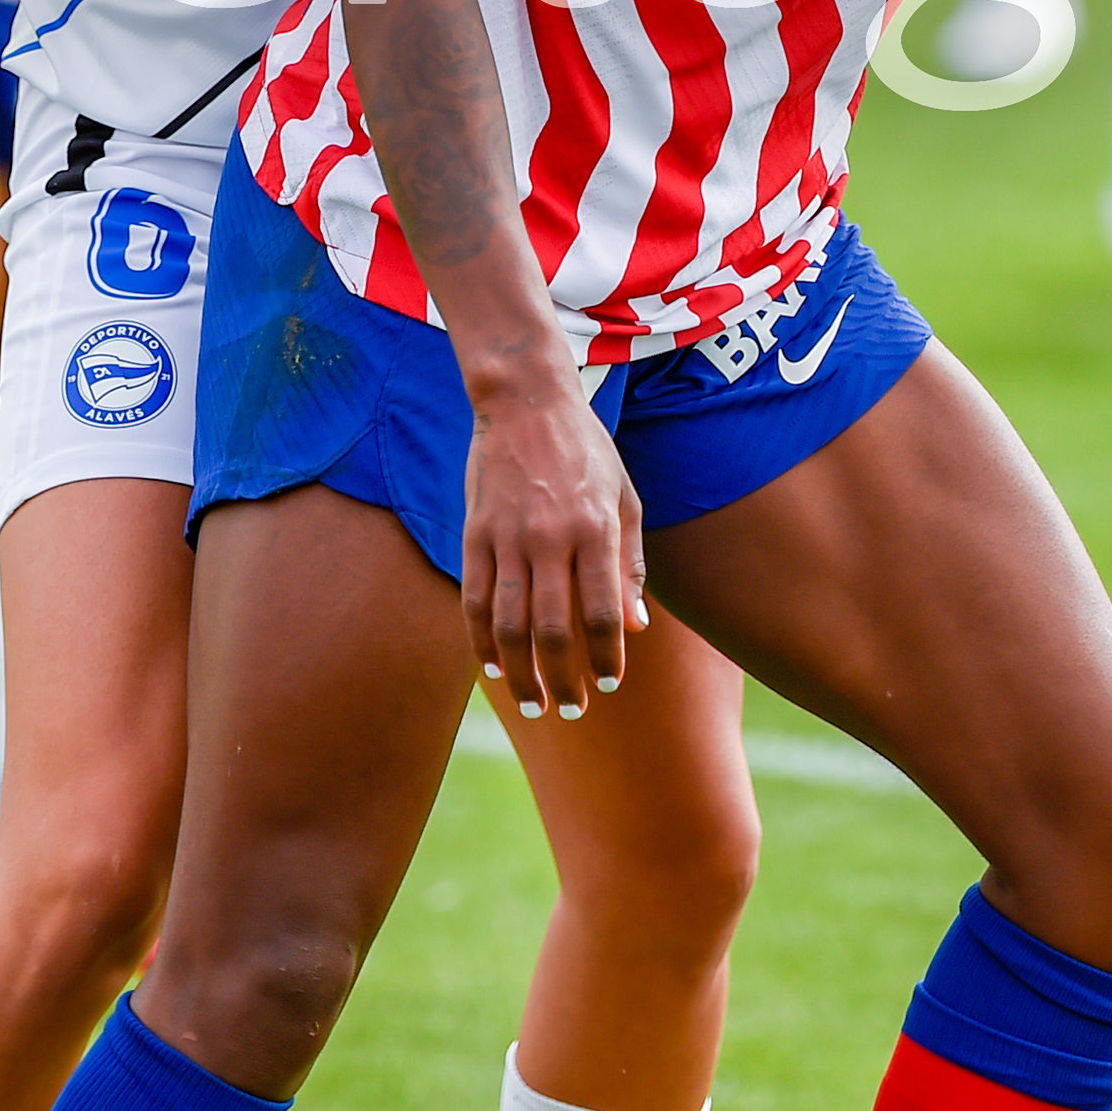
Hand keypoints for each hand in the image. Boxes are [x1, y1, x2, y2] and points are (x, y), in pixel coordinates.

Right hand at [463, 378, 640, 724]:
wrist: (526, 400)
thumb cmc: (586, 449)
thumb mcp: (625, 497)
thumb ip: (629, 564)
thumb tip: (636, 626)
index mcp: (595, 528)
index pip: (601, 611)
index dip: (606, 655)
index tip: (610, 683)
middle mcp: (550, 537)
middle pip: (552, 629)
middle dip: (563, 679)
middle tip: (572, 710)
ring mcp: (507, 536)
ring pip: (509, 623)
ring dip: (520, 673)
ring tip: (533, 704)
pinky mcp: (475, 533)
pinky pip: (476, 599)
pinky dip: (482, 639)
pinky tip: (494, 667)